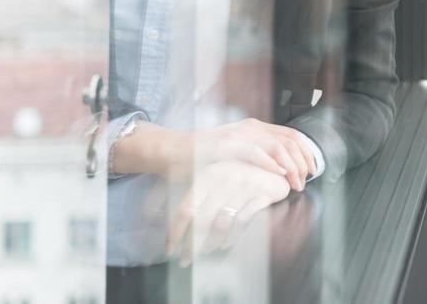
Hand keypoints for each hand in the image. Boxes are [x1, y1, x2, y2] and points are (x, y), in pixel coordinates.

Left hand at [167, 161, 290, 265]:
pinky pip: (242, 221)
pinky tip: (225, 244)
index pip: (186, 209)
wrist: (274, 164)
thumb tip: (153, 214)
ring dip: (211, 243)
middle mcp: (225, 178)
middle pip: (202, 220)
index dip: (176, 232)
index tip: (170, 250)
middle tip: (186, 260)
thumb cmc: (238, 174)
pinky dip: (232, 237)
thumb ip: (192, 195)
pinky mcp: (261, 194)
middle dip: (192, 244)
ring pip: (221, 223)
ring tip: (206, 251)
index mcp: (208, 174)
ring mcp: (244, 185)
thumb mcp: (213, 178)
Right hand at [195, 119, 317, 191]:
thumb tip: (281, 172)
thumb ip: (257, 157)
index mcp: (257, 128)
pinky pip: (256, 152)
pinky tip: (278, 175)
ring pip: (279, 146)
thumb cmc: (204, 158)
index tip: (313, 170)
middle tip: (305, 182)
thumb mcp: (236, 154)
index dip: (307, 153)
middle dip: (303, 163)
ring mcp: (240, 134)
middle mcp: (252, 128)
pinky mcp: (227, 145)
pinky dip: (271, 164)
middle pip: (291, 141)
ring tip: (294, 184)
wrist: (173, 152)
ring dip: (291, 167)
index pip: (292, 136)